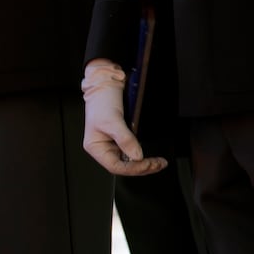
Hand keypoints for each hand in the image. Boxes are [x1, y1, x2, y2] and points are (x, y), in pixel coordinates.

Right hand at [81, 59, 166, 175]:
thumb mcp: (113, 120)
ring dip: (144, 164)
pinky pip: (132, 152)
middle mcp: (104, 148)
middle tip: (157, 164)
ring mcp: (113, 144)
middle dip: (142, 167)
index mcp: (95, 147)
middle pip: (124, 166)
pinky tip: (150, 157)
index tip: (147, 163)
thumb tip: (137, 156)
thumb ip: (125, 139)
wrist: (105, 86)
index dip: (132, 168)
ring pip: (129, 161)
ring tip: (158, 162)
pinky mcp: (121, 139)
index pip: (115, 166)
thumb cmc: (101, 101)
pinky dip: (142, 156)